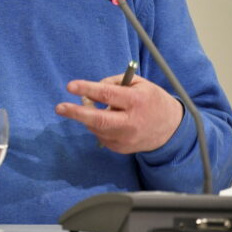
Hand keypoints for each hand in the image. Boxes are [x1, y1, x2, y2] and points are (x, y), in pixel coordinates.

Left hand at [54, 74, 183, 153]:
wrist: (171, 129)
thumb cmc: (151, 100)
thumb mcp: (138, 83)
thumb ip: (114, 83)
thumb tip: (90, 91)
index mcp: (137, 101)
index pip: (108, 94)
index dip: (87, 89)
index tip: (70, 86)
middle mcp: (131, 123)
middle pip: (99, 119)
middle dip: (76, 113)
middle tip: (60, 108)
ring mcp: (126, 139)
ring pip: (96, 127)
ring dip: (88, 116)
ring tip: (94, 107)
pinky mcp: (121, 149)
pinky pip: (101, 135)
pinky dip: (98, 126)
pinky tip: (109, 120)